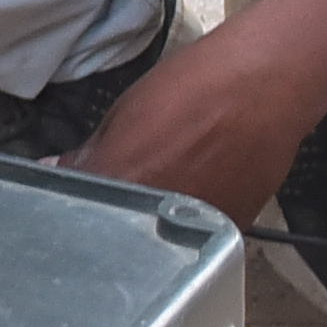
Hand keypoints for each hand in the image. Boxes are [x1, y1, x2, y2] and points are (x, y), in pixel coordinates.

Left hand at [72, 13, 326, 232]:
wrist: (266, 85)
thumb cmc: (196, 84)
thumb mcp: (129, 109)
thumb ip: (92, 150)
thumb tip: (60, 169)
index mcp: (119, 180)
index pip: (76, 210)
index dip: (76, 203)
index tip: (84, 190)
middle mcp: (153, 215)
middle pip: (116, 233)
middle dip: (113, 216)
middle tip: (131, 183)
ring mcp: (194, 230)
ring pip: (159, 242)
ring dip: (155, 222)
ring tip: (175, 183)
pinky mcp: (230, 234)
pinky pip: (198, 238)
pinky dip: (191, 222)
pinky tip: (202, 189)